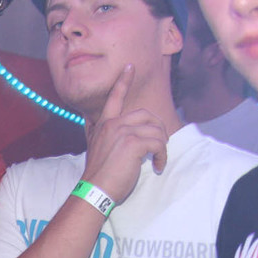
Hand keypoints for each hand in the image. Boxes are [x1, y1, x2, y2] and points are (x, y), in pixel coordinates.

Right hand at [80, 64, 168, 203]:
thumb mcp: (95, 148)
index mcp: (104, 125)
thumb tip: (100, 125)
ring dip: (162, 146)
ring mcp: (122, 132)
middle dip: (158, 128)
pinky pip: (158, 143)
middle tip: (160, 144)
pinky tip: (157, 165)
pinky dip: (162, 155)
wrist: (95, 190)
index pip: (114, 98)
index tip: (130, 66)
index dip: (123, 81)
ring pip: (155, 130)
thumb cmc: (99, 175)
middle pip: (146, 115)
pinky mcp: (133, 144)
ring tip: (158, 159)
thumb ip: (100, 134)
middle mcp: (112, 125)